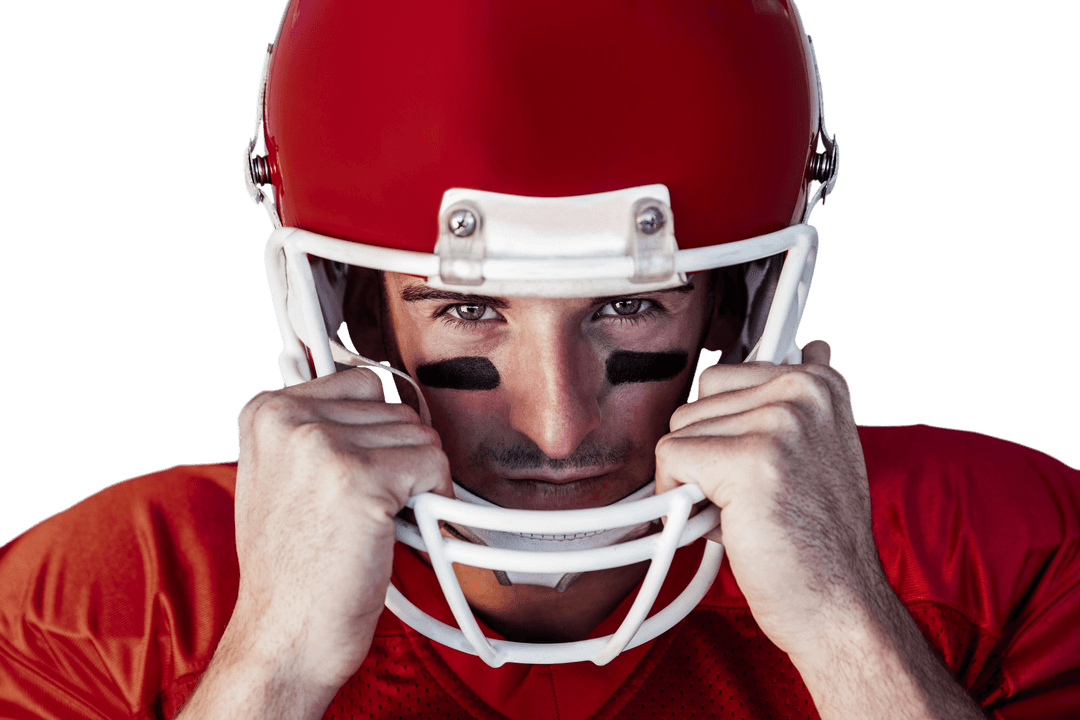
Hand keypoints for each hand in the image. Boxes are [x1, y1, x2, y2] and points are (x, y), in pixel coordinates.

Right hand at [182, 368, 450, 717]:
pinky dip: (435, 500)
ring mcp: (323, 445)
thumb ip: (319, 429)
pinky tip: (399, 530)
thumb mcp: (281, 477)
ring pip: (419, 434)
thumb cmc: (293, 568)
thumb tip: (379, 396)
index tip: (365, 471)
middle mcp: (289, 418)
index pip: (361, 382)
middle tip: (367, 510)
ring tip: (375, 523)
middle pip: (394, 408)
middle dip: (397, 459)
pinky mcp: (361, 478)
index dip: (376, 433)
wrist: (284, 638)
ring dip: (415, 481)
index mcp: (266, 410)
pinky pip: (434, 464)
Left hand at [656, 342, 985, 717]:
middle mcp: (802, 391)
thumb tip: (813, 344)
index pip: (721, 377)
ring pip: (678, 431)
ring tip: (743, 512)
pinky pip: (670, 459)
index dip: (720, 432)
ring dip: (694, 480)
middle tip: (748, 499)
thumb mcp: (824, 449)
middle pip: (695, 404)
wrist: (839, 605)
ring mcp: (779, 421)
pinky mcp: (750, 459)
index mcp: (819, 383)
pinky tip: (721, 524)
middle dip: (705, 457)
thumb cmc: (819, 539)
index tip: (744, 463)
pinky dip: (676, 499)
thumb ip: (800, 401)